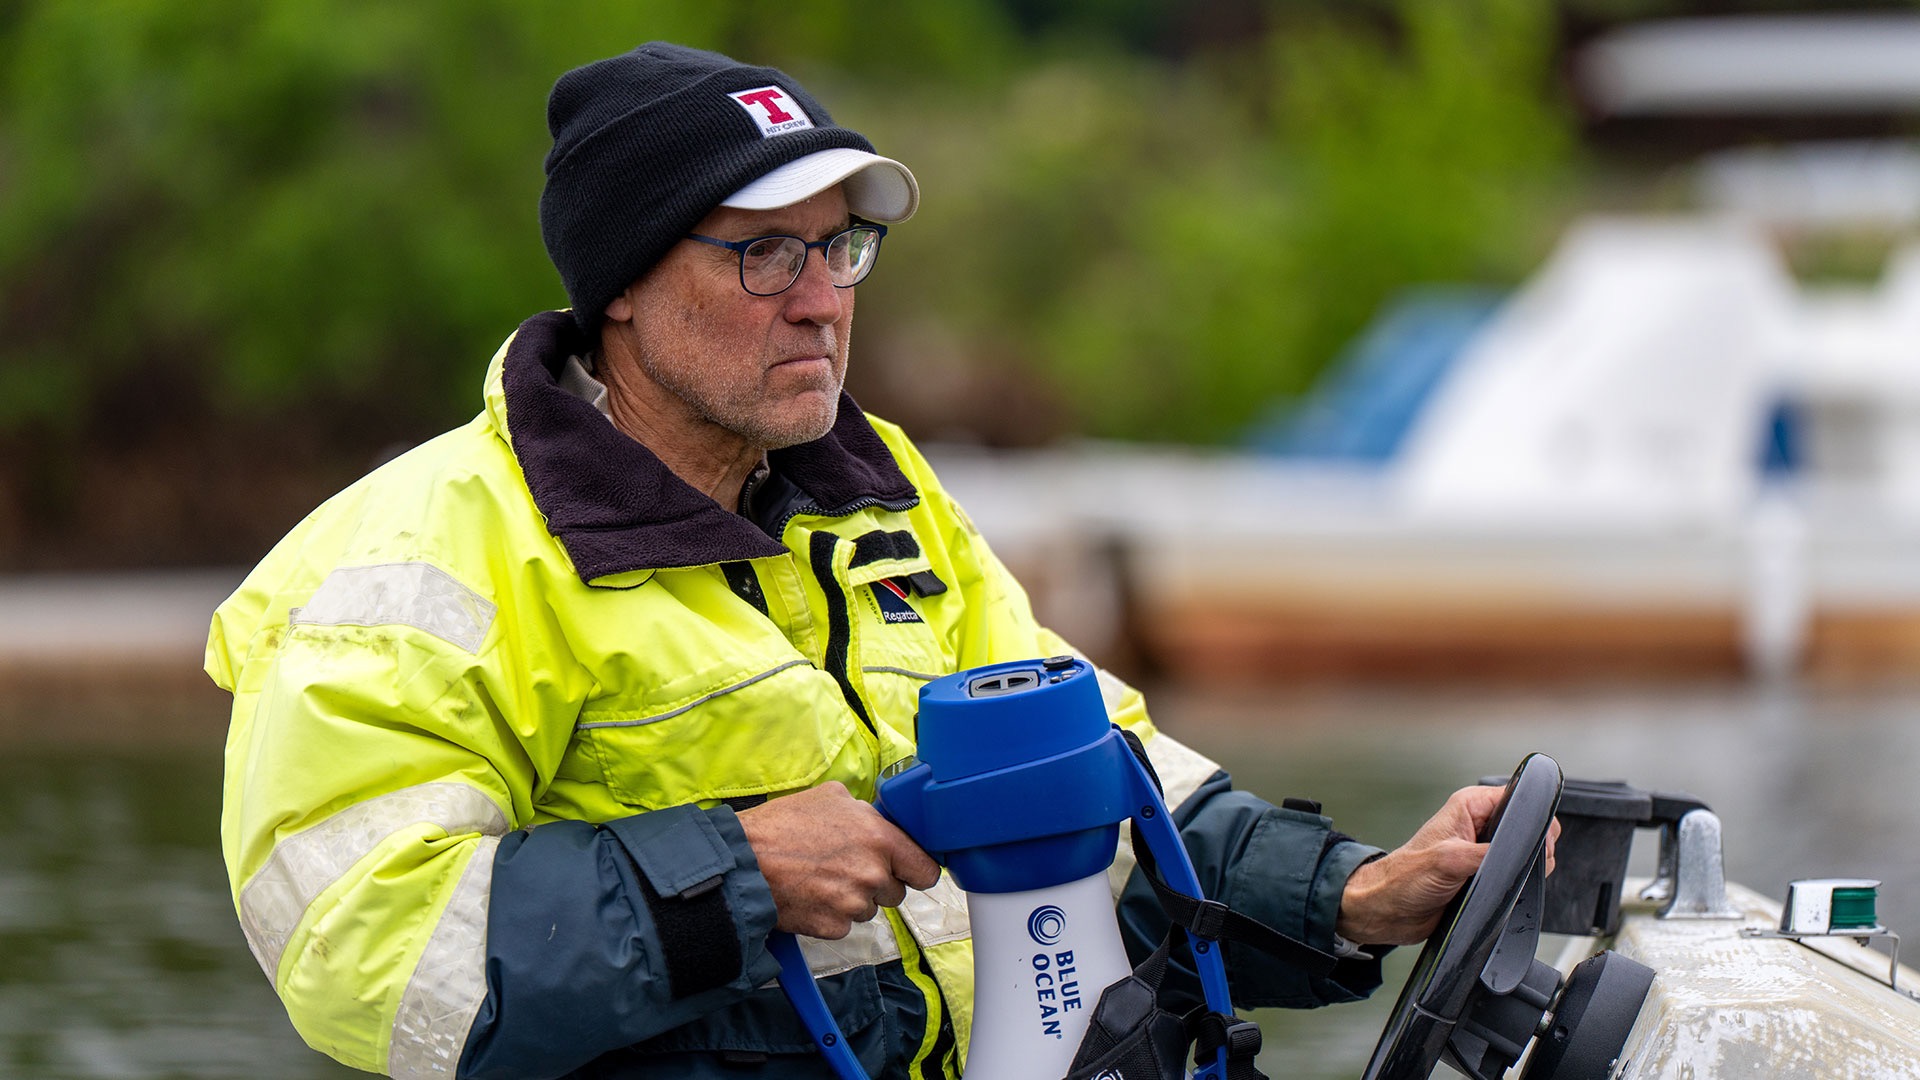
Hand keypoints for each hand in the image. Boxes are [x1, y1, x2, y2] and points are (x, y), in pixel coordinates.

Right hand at [737, 781, 940, 939]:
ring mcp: (853, 904)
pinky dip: (831, 915)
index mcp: (880, 839)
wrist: (743, 861)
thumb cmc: (782, 825)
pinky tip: (811, 896)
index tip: (907, 870)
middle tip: (846, 867)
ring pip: (869, 909)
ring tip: (821, 878)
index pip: (926, 871)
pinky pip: (844, 925)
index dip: (916, 870)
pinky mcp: (833, 927)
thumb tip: (880, 821)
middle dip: (877, 883)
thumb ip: (866, 812)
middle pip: (896, 892)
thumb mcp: (831, 797)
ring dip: (853, 899)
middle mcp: (873, 874)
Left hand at [1334, 785, 1560, 945]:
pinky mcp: (1484, 874)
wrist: (1389, 910)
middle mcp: (1478, 824)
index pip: (1518, 797)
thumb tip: (1519, 854)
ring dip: (1526, 868)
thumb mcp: (1449, 860)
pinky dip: (1518, 884)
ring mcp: (1483, 850)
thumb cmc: (1404, 878)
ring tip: (1508, 881)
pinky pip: (1514, 874)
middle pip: (1527, 826)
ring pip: (1524, 852)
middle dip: (1534, 846)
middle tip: (1522, 866)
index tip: (1539, 843)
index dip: (1534, 818)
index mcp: (1470, 806)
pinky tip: (1508, 893)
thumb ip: (1487, 853)